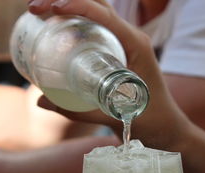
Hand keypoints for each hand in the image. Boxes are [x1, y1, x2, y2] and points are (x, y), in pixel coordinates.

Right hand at [30, 0, 191, 150]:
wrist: (167, 128)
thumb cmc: (151, 121)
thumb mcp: (114, 116)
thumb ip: (78, 112)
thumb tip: (42, 101)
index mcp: (136, 45)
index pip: (104, 14)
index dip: (76, 5)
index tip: (51, 10)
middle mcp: (131, 38)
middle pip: (97, 5)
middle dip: (65, 0)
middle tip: (37, 10)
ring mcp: (125, 43)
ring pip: (95, 13)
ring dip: (69, 8)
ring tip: (40, 15)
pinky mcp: (118, 52)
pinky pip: (96, 29)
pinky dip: (75, 23)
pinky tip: (55, 31)